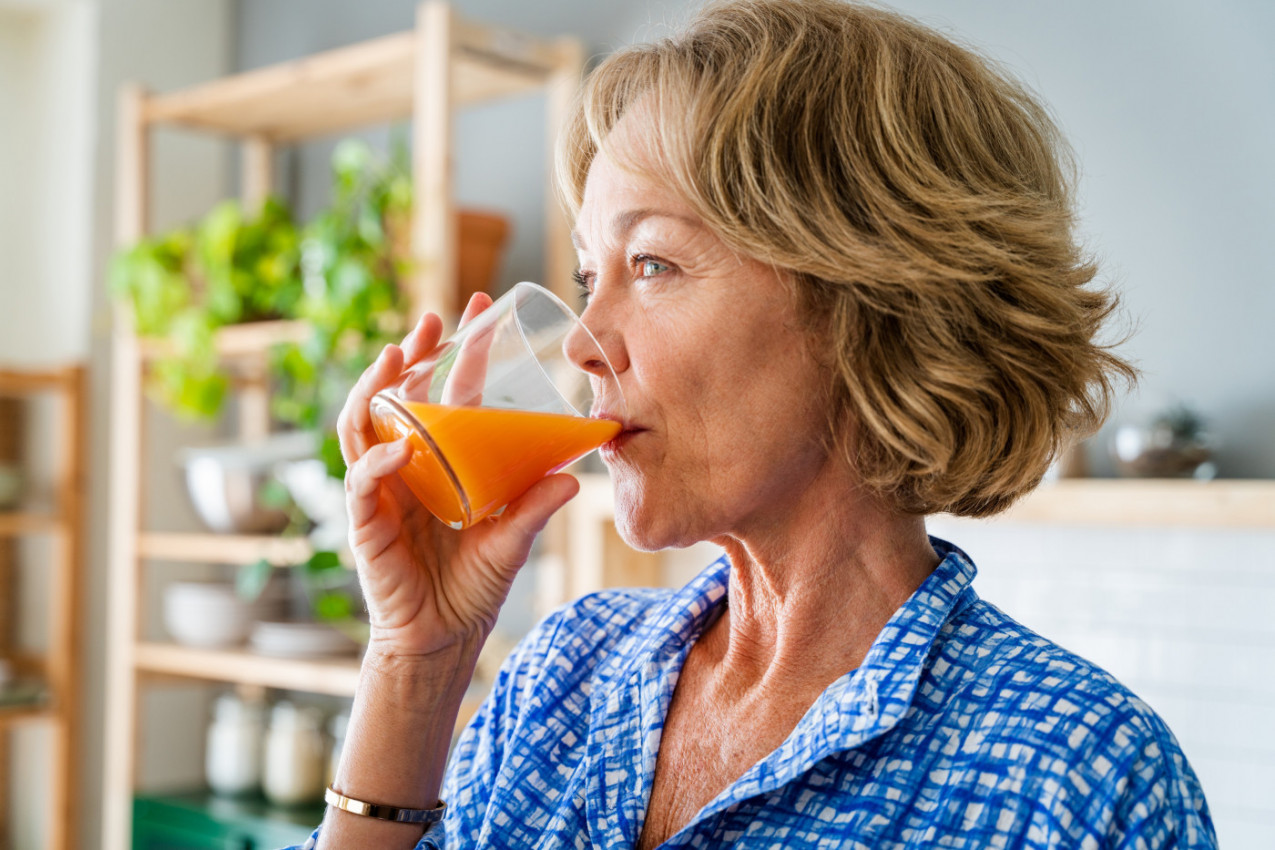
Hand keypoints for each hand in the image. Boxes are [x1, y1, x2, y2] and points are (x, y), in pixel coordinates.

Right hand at [337, 293, 579, 660]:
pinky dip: (378, 462)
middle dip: (411, 353)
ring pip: (363, 425)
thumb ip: (534, 508)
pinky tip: (402, 447)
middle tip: (433, 319)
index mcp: (440, 461)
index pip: (447, 394)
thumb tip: (575, 477)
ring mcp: (381, 492)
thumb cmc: (472, 587)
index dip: (459, 352)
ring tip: (397, 356)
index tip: (480, 309)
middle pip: (398, 396)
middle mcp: (405, 467)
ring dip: (377, 388)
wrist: (442, 639)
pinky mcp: (366, 524)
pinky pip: (364, 483)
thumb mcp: (513, 540)